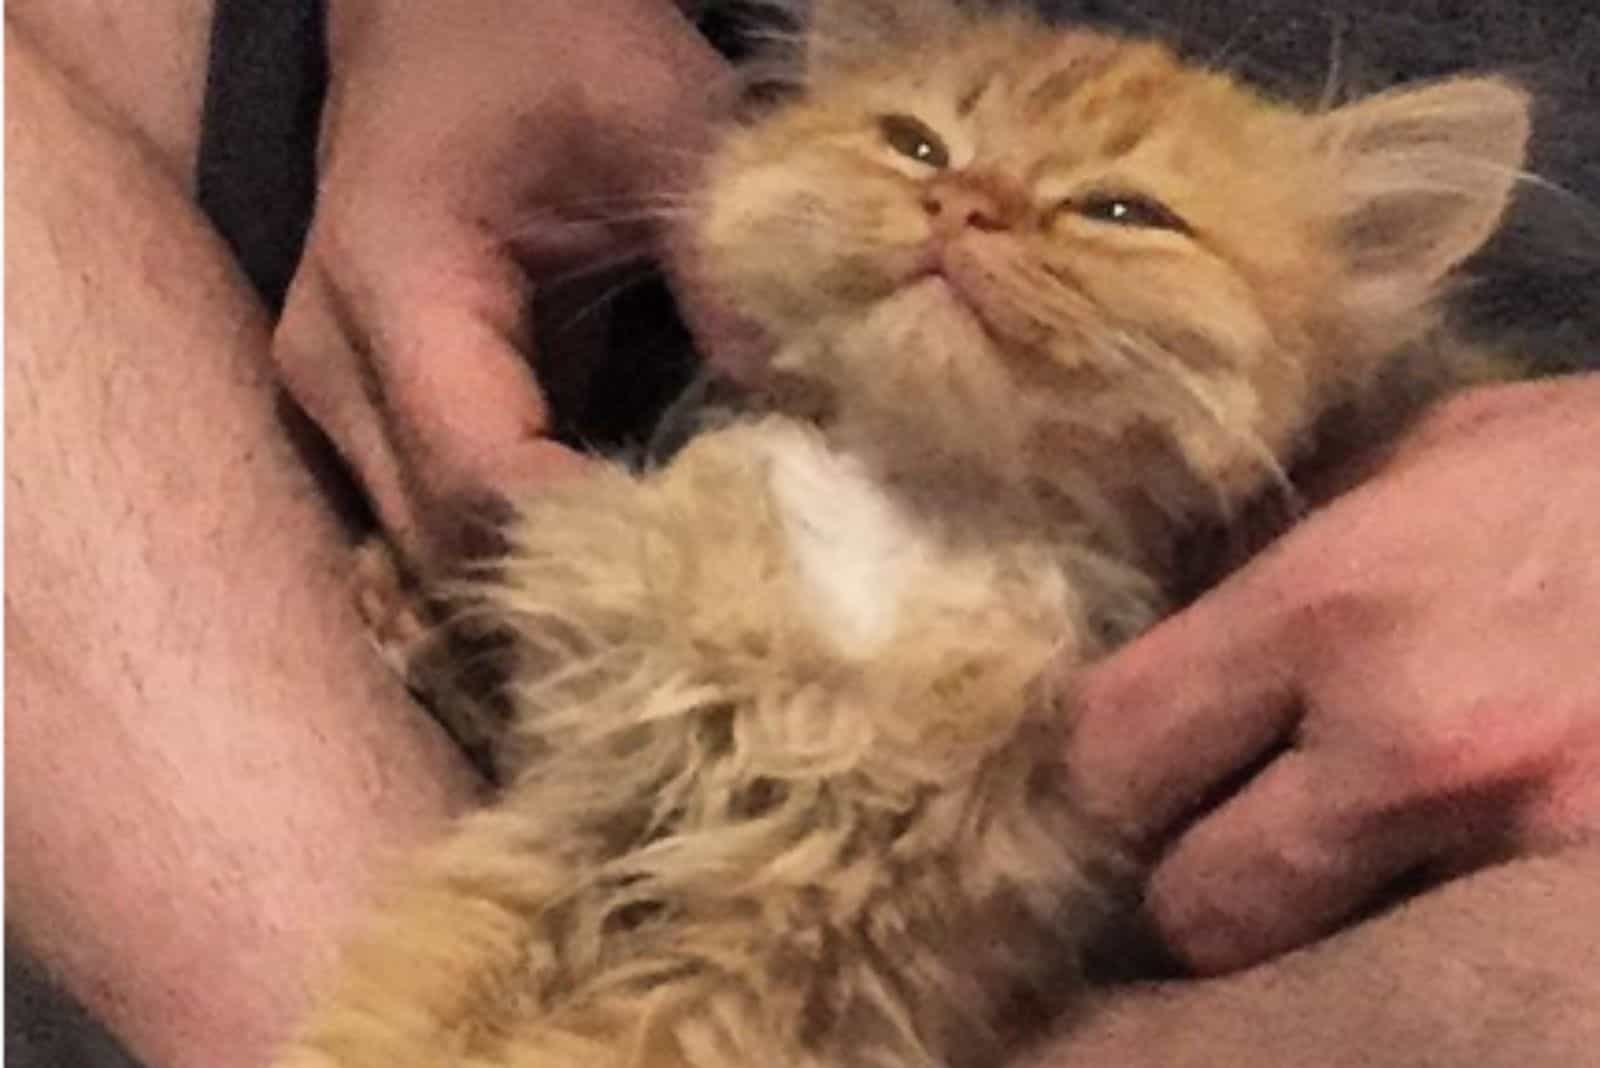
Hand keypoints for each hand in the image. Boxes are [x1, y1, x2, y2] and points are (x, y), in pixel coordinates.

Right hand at [273, 0, 733, 569]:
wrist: (442, 7)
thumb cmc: (541, 34)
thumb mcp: (662, 115)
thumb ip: (728, 266)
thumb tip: (812, 429)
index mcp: (394, 283)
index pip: (484, 478)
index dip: (600, 544)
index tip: (727, 564)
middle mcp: (335, 365)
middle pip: (450, 544)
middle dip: (581, 584)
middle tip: (721, 600)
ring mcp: (338, 399)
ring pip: (439, 551)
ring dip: (555, 577)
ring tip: (685, 586)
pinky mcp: (370, 412)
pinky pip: (445, 517)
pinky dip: (534, 543)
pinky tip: (630, 547)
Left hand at [1065, 374, 1599, 973]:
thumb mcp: (1447, 449)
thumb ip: (1301, 532)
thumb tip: (1185, 606)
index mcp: (1338, 602)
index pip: (1115, 750)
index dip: (1108, 774)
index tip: (1138, 770)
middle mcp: (1409, 739)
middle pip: (1195, 899)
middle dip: (1195, 877)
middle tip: (1228, 839)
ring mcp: (1512, 850)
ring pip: (1307, 966)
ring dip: (1298, 929)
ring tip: (1336, 867)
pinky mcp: (1574, 903)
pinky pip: (1423, 968)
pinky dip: (1404, 945)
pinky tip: (1431, 882)